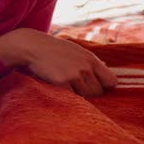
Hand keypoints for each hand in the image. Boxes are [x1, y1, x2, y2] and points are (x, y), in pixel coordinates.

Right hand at [0, 28, 116, 96]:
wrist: (32, 46)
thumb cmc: (53, 49)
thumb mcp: (75, 49)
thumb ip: (90, 60)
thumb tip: (106, 67)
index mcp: (91, 58)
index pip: (111, 81)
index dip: (105, 86)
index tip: (96, 87)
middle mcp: (86, 67)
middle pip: (98, 92)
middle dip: (89, 92)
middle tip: (76, 86)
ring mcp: (74, 75)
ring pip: (85, 96)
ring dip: (77, 94)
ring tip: (66, 85)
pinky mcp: (62, 82)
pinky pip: (71, 97)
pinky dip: (66, 95)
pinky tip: (58, 86)